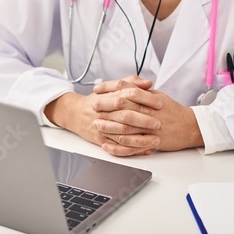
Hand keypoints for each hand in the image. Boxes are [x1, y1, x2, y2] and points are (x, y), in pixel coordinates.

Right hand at [44, 76, 162, 155]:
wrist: (74, 113)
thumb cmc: (96, 100)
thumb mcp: (111, 87)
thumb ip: (130, 82)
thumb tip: (147, 82)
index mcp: (107, 97)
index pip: (128, 95)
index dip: (145, 99)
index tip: (159, 103)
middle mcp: (104, 112)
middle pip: (125, 116)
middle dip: (144, 121)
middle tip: (158, 123)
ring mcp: (102, 128)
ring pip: (122, 135)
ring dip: (141, 139)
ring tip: (156, 140)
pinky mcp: (101, 141)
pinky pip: (117, 148)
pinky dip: (132, 150)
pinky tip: (144, 150)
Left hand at [93, 79, 203, 151]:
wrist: (190, 127)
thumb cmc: (174, 111)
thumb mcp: (158, 95)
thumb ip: (142, 90)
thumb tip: (127, 84)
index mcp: (149, 97)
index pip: (125, 88)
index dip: (109, 88)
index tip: (97, 89)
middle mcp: (148, 110)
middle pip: (123, 105)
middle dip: (105, 105)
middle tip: (92, 106)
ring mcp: (149, 126)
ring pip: (125, 125)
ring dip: (108, 125)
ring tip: (96, 125)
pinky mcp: (151, 140)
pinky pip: (131, 144)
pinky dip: (117, 145)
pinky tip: (107, 144)